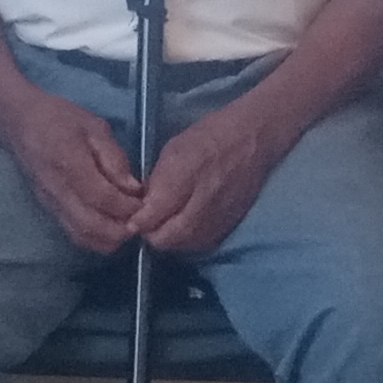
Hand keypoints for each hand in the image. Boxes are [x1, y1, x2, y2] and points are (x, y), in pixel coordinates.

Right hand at [0, 92, 143, 254]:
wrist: (18, 123)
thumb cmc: (59, 118)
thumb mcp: (94, 127)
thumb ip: (114, 158)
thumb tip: (133, 188)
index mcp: (69, 163)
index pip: (101, 198)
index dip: (126, 207)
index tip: (144, 204)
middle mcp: (58, 190)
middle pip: (90, 226)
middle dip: (120, 230)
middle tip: (140, 220)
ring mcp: (51, 204)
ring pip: (81, 236)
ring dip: (109, 238)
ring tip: (127, 224)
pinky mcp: (49, 210)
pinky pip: (74, 233)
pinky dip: (96, 237)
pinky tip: (111, 225)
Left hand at [131, 104, 296, 255]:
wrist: (252, 139)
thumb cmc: (208, 137)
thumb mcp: (173, 150)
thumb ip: (155, 182)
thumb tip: (139, 208)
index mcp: (183, 180)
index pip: (149, 218)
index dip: (136, 220)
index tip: (129, 215)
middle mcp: (201, 205)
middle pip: (165, 238)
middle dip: (150, 233)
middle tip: (146, 220)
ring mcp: (217, 220)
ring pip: (182, 245)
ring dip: (168, 239)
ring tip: (163, 222)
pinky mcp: (228, 226)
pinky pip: (199, 243)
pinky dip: (186, 240)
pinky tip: (183, 225)